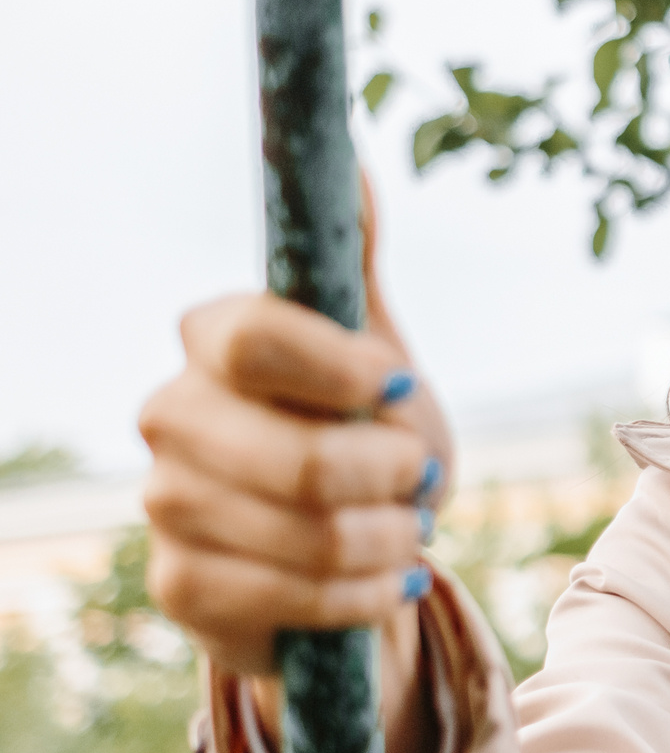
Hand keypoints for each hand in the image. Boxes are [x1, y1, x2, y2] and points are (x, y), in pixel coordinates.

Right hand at [137, 177, 449, 752]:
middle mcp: (169, 415)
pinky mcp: (179, 587)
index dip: (344, 370)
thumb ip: (353, 254)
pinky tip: (384, 578)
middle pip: (304, 460)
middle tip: (421, 478)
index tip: (401, 390)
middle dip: (394, 478)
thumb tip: (351, 153)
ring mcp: (165, 504)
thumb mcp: (373, 341)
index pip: (258, 337)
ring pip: (315, 536)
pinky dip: (369, 594)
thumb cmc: (362, 426)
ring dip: (392, 538)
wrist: (343, 545)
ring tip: (402, 526)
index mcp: (212, 338)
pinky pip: (300, 599)